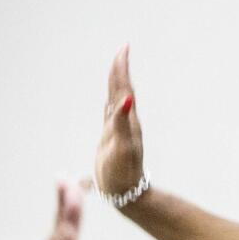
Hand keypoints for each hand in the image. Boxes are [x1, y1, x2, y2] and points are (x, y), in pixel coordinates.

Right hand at [94, 44, 144, 198]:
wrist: (127, 192)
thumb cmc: (124, 172)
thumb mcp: (123, 146)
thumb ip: (123, 122)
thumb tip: (128, 99)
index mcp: (127, 120)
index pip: (123, 88)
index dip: (122, 68)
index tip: (124, 47)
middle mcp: (125, 121)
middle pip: (121, 90)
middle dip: (120, 69)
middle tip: (122, 49)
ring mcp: (119, 130)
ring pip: (117, 100)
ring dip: (116, 83)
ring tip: (117, 67)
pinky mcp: (112, 139)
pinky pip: (111, 115)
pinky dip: (110, 103)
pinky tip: (110, 101)